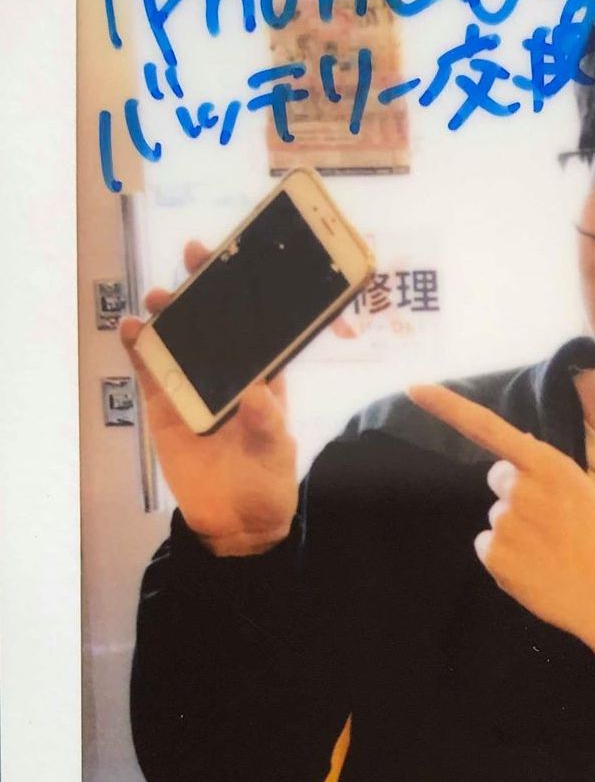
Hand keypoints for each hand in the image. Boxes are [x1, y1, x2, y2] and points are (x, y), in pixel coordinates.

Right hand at [120, 241, 297, 556]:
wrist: (234, 525)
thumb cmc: (267, 483)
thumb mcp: (276, 454)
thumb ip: (267, 424)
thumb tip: (257, 393)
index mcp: (265, 377)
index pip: (258, 327)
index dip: (248, 293)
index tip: (239, 262)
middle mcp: (228, 374)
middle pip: (215, 323)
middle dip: (203, 288)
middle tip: (193, 256)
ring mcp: (194, 387)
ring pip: (179, 340)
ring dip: (169, 315)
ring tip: (159, 297)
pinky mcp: (165, 407)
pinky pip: (150, 372)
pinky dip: (139, 350)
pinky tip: (131, 328)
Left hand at [408, 384, 594, 660]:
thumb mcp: (589, 493)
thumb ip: (550, 471)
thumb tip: (521, 442)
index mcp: (552, 465)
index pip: (489, 427)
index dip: (447, 407)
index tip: (414, 389)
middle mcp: (524, 488)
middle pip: (499, 479)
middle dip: (517, 495)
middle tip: (554, 524)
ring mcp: (507, 523)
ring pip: (497, 518)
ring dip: (516, 533)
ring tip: (554, 553)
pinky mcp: (496, 557)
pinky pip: (488, 547)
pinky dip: (506, 560)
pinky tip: (538, 571)